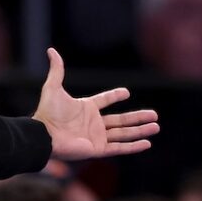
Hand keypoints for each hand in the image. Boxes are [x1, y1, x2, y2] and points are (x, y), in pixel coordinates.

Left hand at [32, 48, 158, 160]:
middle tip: (155, 115)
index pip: (104, 100)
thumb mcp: (53, 87)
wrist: (44, 134)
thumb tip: (51, 51)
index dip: (114, 96)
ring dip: (140, 130)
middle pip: (121, 120)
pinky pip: (119, 148)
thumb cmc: (48, 113)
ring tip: (156, 126)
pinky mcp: (98, 149)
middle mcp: (93, 123)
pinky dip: (133, 146)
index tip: (126, 92)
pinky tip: (147, 143)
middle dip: (138, 117)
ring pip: (124, 133)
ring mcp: (96, 137)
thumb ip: (57, 69)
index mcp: (85, 108)